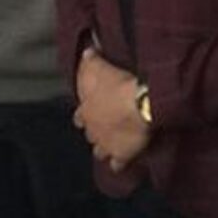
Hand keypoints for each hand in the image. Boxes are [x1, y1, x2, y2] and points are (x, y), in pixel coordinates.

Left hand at [72, 48, 151, 172]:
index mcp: (85, 111)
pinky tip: (124, 162)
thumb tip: (86, 52)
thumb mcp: (100, 67)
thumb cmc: (117, 84)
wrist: (138, 103)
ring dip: (105, 149)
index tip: (88, 115)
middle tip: (104, 129)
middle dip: (95, 133)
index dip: (84, 116)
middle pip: (90, 136)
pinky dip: (120, 164)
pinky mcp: (121, 155)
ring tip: (112, 146)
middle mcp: (92, 131)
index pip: (79, 117)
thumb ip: (91, 60)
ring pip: (100, 153)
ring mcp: (106, 145)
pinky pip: (118, 165)